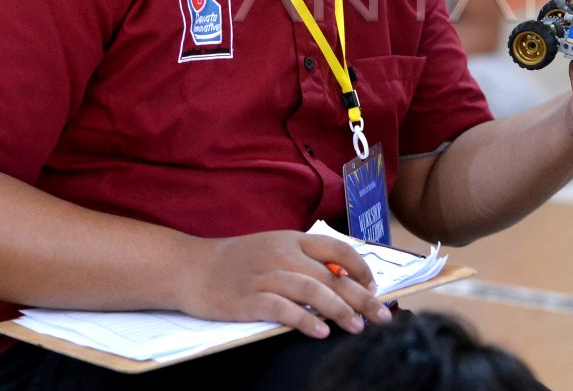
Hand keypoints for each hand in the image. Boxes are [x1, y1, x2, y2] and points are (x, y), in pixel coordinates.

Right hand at [179, 231, 391, 337]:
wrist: (191, 267)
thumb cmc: (238, 261)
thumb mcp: (274, 248)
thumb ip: (305, 260)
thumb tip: (343, 279)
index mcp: (292, 240)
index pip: (337, 249)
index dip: (361, 268)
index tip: (375, 288)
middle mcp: (283, 254)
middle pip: (331, 276)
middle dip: (361, 298)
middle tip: (382, 316)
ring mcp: (266, 276)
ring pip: (313, 291)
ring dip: (340, 311)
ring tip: (357, 328)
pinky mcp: (248, 299)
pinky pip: (283, 309)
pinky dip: (304, 321)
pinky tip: (321, 332)